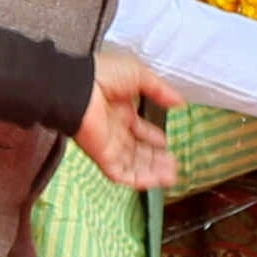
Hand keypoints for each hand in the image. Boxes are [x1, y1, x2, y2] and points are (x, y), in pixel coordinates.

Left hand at [73, 48, 180, 188]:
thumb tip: (179, 101)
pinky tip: (154, 181)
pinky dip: (138, 179)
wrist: (78, 87)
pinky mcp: (102, 155)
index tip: (167, 144)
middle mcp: (115, 129)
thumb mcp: (139, 75)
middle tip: (173, 165)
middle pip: (138, 150)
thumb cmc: (102, 75)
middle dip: (156, 159)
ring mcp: (108, 144)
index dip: (154, 138)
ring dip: (152, 171)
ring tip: (170, 176)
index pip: (140, 130)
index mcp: (121, 110)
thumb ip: (160, 90)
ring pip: (132, 164)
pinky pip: (120, 173)